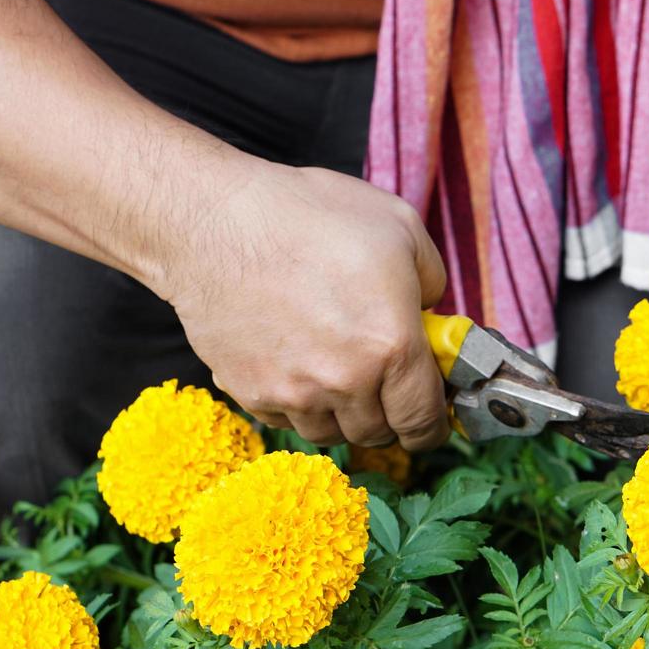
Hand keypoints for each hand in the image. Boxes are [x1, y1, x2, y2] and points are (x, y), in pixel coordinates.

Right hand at [160, 161, 450, 450]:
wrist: (217, 223)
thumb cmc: (308, 215)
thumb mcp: (400, 229)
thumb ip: (432, 283)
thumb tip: (431, 317)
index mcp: (392, 345)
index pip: (423, 421)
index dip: (431, 425)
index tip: (428, 418)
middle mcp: (345, 382)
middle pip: (378, 432)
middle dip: (387, 412)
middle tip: (381, 378)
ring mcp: (294, 394)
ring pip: (331, 433)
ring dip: (341, 412)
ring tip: (336, 369)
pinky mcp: (252, 393)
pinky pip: (286, 420)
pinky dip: (297, 404)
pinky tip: (296, 364)